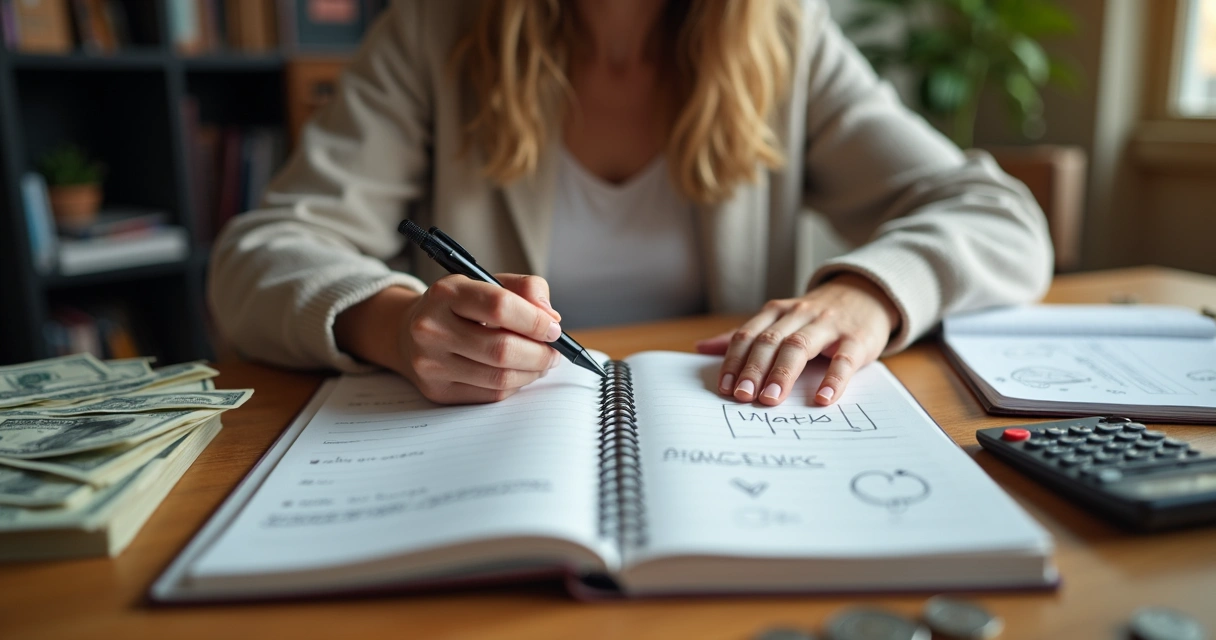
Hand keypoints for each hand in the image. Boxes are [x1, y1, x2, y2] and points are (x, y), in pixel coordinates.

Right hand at [335, 274, 562, 403]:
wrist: (407, 332)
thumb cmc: (458, 307)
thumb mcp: (486, 283)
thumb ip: (524, 289)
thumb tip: (550, 318)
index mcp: (446, 293)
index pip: (499, 307)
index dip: (535, 320)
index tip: (553, 328)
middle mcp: (432, 328)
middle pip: (502, 349)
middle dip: (539, 353)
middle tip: (554, 352)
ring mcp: (431, 363)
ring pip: (499, 377)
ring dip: (532, 372)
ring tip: (541, 362)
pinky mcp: (437, 390)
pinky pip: (490, 394)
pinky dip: (514, 385)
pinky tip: (518, 373)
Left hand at [695, 273, 899, 405]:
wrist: (866, 295)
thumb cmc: (815, 316)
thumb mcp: (779, 319)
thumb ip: (745, 336)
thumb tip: (701, 348)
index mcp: (776, 312)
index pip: (749, 335)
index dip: (734, 360)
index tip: (724, 386)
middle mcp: (799, 314)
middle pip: (771, 341)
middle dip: (754, 369)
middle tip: (742, 396)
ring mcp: (828, 325)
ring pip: (800, 346)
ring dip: (783, 373)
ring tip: (770, 399)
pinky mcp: (856, 338)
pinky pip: (843, 359)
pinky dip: (833, 379)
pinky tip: (822, 399)